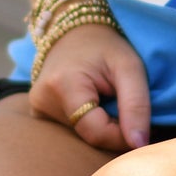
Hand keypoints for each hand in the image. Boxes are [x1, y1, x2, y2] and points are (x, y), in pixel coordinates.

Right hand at [31, 23, 150, 152]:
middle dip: (112, 130)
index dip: (121, 136)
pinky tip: (92, 104)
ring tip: (107, 100)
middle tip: (124, 107)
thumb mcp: (129, 67)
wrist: (75, 31)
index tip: (138, 124)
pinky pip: (70, 131)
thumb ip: (136, 104)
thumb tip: (139, 144)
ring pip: (80, 136)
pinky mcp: (38, 113)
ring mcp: (36, 108)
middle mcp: (42, 100)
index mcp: (62, 86)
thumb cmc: (106, 46)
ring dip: (101, 127)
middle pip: (87, 136)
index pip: (95, 132)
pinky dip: (88, 124)